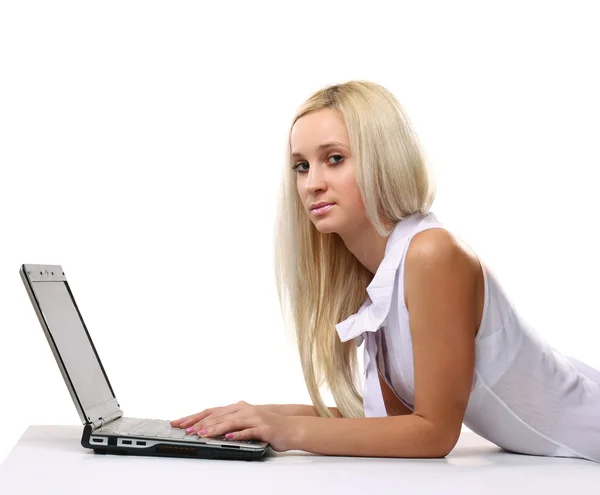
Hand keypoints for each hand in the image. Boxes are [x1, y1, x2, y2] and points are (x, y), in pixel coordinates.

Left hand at [170, 401, 300, 451]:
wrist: (290, 427)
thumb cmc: (265, 425)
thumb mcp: (245, 420)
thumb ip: (229, 422)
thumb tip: (206, 428)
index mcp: (237, 407)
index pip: (211, 411)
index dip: (194, 416)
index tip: (179, 422)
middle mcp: (244, 409)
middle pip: (218, 416)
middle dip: (200, 423)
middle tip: (186, 430)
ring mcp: (254, 418)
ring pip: (231, 423)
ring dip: (215, 429)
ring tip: (202, 434)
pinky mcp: (263, 428)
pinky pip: (248, 431)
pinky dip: (238, 434)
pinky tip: (228, 437)